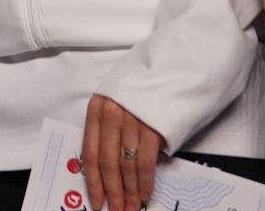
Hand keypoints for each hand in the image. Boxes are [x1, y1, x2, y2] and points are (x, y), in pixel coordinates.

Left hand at [82, 94, 160, 210]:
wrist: (174, 68)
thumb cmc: (144, 88)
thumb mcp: (118, 102)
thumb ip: (109, 131)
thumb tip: (109, 171)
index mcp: (97, 108)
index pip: (90, 153)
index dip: (93, 182)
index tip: (97, 201)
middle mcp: (111, 113)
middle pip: (107, 163)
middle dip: (112, 192)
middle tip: (117, 210)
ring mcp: (132, 119)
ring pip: (126, 165)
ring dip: (130, 191)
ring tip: (131, 207)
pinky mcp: (153, 125)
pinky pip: (145, 161)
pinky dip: (145, 181)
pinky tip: (145, 193)